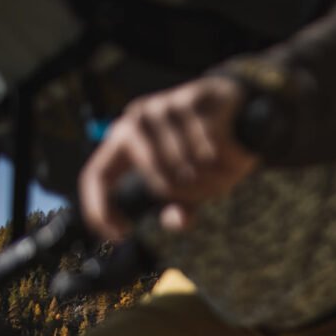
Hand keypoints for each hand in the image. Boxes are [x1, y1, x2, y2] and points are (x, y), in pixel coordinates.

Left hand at [80, 75, 259, 240]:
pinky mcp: (190, 101)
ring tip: (220, 165)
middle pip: (158, 181)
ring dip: (211, 178)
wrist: (238, 106)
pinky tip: (229, 149)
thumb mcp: (192, 185)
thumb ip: (181, 205)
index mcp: (125, 140)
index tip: (120, 234)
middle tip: (210, 189)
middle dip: (190, 194)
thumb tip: (177, 221)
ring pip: (186, 168)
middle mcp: (136, 121)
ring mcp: (161, 108)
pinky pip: (208, 151)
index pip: (97, 175)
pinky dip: (223, 160)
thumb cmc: (207, 149)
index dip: (101, 208)